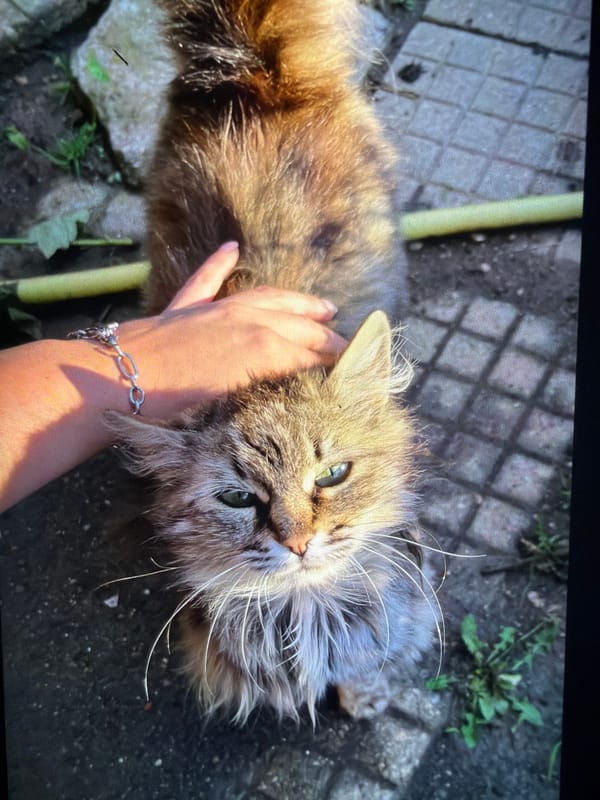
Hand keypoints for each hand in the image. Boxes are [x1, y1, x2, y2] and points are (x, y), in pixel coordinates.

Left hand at [118, 242, 345, 417]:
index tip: (352, 364)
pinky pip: (206, 280)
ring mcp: (213, 310)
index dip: (331, 358)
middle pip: (294, 322)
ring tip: (323, 306)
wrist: (118, 381)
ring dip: (296, 301)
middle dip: (324, 333)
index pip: (306, 349)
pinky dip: (219, 264)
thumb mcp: (233, 402)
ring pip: (266, 299)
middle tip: (346, 343)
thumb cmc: (173, 403)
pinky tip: (232, 250)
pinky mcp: (183, 309)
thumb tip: (300, 380)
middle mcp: (243, 319)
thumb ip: (271, 382)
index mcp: (258, 344)